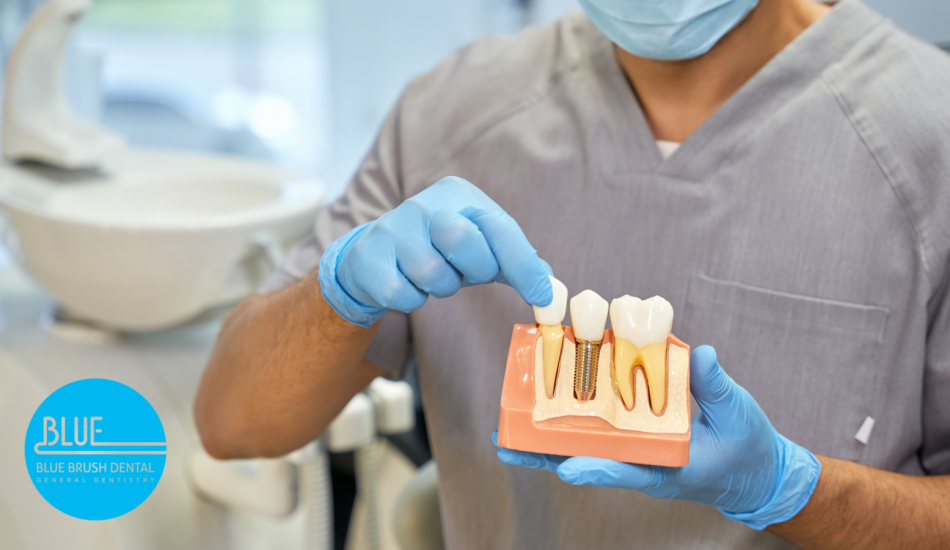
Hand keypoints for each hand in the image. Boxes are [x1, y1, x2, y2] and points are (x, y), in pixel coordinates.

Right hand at [319, 176, 552, 326]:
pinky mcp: (370, 258)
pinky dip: (412, 299)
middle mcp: (423, 203)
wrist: (373, 257)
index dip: (522, 264)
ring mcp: (392, 228)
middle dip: (474, 268)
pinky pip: (404, 294)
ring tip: (432, 276)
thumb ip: (516, 263)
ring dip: (440, 287)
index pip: (498, 225)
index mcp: (457, 194)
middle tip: (466, 273)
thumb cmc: (438, 252)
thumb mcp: (480, 249)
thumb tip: (551, 288)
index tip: (541, 296)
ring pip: (432, 273)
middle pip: (463, 239)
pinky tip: (406, 284)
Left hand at [495, 345, 821, 529]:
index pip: (629, 470)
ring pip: (585, 448)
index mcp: (669, 467)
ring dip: (547, 439)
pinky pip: (597, 433)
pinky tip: (543, 407)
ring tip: (508, 431)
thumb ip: (716, 386)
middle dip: (547, 455)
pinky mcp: (635, 439)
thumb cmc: (747, 447)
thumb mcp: (738, 415)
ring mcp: (636, 452)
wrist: (755, 470)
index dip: (598, 469)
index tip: (568, 468)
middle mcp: (644, 462)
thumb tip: (700, 354)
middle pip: (588, 461)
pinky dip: (570, 421)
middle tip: (506, 445)